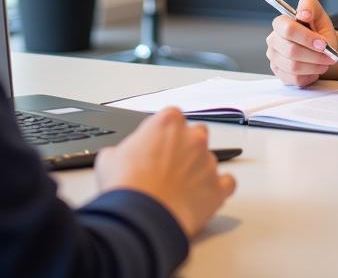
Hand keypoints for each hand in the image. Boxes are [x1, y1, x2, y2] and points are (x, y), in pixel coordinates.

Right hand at [94, 107, 235, 237]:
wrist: (139, 218)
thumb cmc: (126, 186)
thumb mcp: (110, 157)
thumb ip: (125, 149)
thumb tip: (121, 157)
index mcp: (169, 122)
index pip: (172, 118)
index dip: (162, 133)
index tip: (155, 146)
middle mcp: (193, 137)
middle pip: (196, 134)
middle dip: (185, 147)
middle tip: (168, 166)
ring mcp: (208, 162)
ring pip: (209, 160)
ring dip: (198, 170)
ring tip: (179, 189)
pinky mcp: (217, 188)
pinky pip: (227, 183)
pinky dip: (218, 189)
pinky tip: (205, 195)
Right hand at [265, 0, 337, 86]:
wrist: (320, 46)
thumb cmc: (317, 28)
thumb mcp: (318, 12)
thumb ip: (310, 6)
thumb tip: (303, 14)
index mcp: (280, 23)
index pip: (288, 29)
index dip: (307, 38)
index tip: (323, 44)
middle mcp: (273, 41)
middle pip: (291, 51)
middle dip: (315, 55)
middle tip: (329, 56)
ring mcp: (275, 59)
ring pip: (294, 67)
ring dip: (315, 66)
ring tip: (325, 62)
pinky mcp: (280, 74)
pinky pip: (296, 79)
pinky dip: (310, 76)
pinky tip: (315, 69)